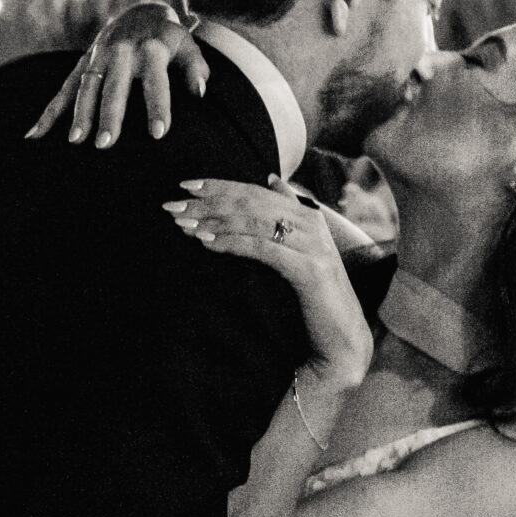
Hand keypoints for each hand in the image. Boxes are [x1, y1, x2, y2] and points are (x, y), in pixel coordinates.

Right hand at [26, 1, 206, 146]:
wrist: (141, 12)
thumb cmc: (170, 40)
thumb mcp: (189, 47)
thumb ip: (196, 69)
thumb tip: (200, 92)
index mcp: (151, 49)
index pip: (156, 81)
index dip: (158, 107)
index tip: (158, 134)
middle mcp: (122, 52)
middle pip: (115, 87)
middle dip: (109, 115)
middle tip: (106, 144)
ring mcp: (98, 57)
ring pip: (86, 87)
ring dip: (80, 114)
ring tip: (76, 141)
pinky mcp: (83, 64)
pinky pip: (63, 89)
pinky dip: (49, 112)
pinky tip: (35, 135)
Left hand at [167, 176, 370, 385]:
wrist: (342, 339)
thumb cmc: (314, 297)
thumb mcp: (301, 249)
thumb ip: (288, 213)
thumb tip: (271, 177)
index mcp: (308, 214)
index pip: (256, 190)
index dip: (220, 185)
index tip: (185, 186)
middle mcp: (312, 223)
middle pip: (251, 202)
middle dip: (209, 202)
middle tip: (174, 205)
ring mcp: (313, 245)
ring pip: (254, 222)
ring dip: (214, 221)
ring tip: (183, 225)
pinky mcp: (310, 270)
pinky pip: (263, 248)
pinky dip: (232, 242)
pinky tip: (207, 243)